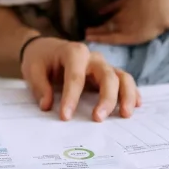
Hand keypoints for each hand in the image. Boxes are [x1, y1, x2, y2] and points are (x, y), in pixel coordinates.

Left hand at [20, 37, 139, 121]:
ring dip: (126, 96)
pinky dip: (132, 92)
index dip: (71, 97)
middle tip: (98, 119)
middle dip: (106, 98)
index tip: (65, 117)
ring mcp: (103, 65)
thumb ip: (39, 87)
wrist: (46, 48)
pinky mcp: (108, 74)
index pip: (75, 77)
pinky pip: (124, 81)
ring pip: (122, 77)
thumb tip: (47, 106)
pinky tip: (136, 105)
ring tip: (125, 115)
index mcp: (74, 52)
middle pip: (107, 76)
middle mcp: (93, 57)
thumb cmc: (40, 59)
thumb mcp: (32, 70)